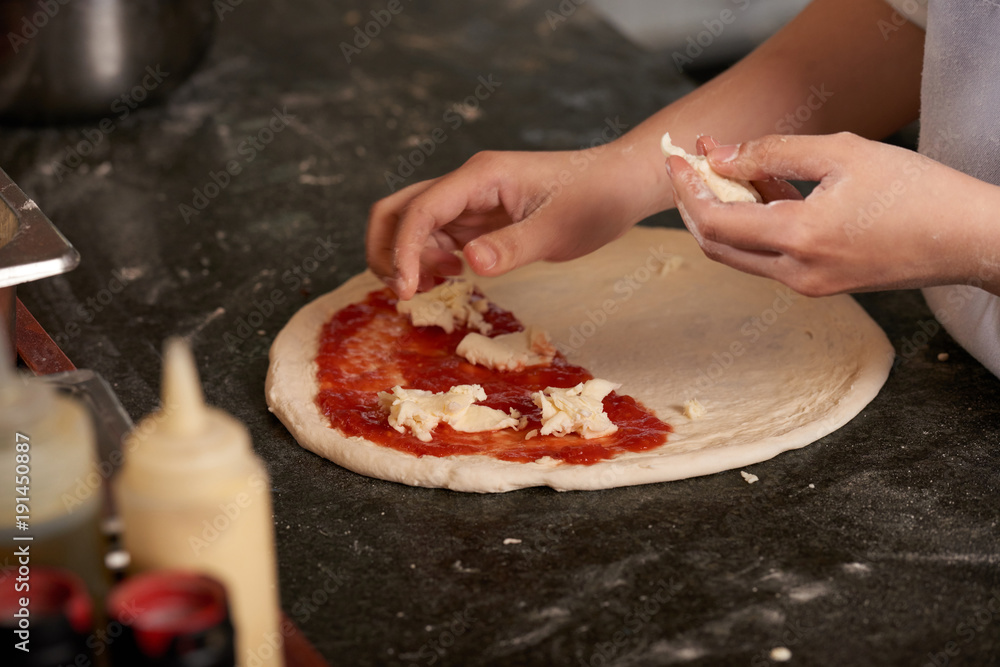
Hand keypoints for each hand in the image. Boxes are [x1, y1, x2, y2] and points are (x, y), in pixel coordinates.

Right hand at [366, 148, 660, 299]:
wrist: (620, 184)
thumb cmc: (596, 198)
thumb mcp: (559, 229)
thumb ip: (513, 247)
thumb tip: (469, 263)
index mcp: (481, 176)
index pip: (421, 209)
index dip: (403, 250)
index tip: (405, 291)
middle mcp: (468, 184)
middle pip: (400, 209)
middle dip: (388, 250)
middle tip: (408, 293)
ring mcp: (471, 200)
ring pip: (414, 224)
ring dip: (410, 256)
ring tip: (441, 285)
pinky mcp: (480, 217)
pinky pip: (438, 235)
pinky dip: (430, 258)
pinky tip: (455, 276)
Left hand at [666, 132, 999, 295]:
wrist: (969, 238)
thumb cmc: (917, 191)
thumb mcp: (843, 153)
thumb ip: (772, 152)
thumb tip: (719, 155)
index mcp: (799, 239)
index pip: (714, 223)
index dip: (686, 190)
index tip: (676, 159)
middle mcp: (795, 273)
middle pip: (716, 245)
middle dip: (694, 203)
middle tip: (688, 165)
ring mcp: (806, 284)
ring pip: (740, 252)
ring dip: (724, 212)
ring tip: (728, 165)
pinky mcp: (819, 284)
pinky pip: (768, 255)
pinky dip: (754, 224)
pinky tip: (762, 187)